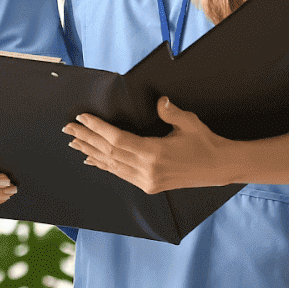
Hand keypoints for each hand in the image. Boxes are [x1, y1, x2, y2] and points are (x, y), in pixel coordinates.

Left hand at [63, 96, 233, 193]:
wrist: (219, 167)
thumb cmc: (204, 142)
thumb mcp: (189, 123)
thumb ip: (170, 112)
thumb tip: (159, 101)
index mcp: (154, 153)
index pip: (116, 139)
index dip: (97, 128)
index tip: (82, 118)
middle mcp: (147, 170)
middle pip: (109, 152)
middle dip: (86, 138)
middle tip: (68, 128)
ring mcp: (147, 180)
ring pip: (111, 165)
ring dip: (91, 152)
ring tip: (75, 142)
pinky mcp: (149, 186)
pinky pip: (120, 174)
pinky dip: (104, 165)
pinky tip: (92, 159)